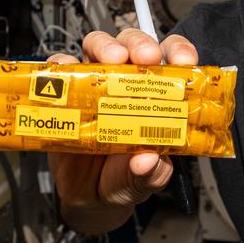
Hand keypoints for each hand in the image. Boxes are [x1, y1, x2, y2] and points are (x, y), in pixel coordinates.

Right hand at [48, 29, 197, 234]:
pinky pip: (60, 68)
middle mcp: (127, 84)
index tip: (183, 59)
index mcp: (157, 97)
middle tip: (146, 57)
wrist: (90, 198)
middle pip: (134, 45)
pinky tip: (69, 74)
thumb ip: (152, 173)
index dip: (179, 52)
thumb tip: (147, 160)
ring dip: (105, 46)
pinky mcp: (66, 92)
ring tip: (113, 59)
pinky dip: (62, 64)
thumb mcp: (145, 180)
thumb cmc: (126, 178)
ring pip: (98, 46)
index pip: (172, 61)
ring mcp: (95, 84)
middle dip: (141, 45)